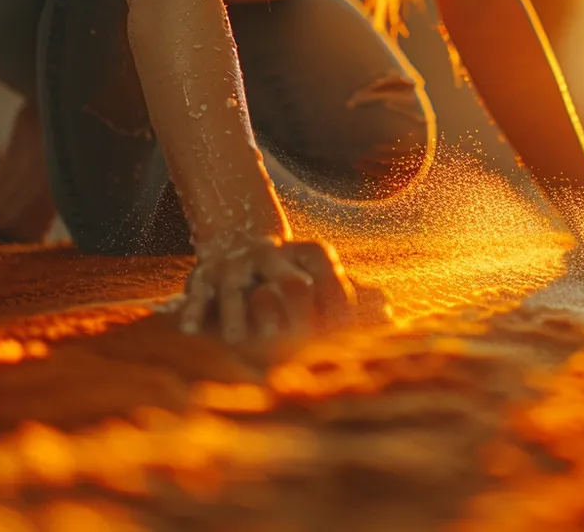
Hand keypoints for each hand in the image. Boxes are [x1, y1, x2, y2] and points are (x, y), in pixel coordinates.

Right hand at [177, 236, 388, 342]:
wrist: (240, 242)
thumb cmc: (292, 272)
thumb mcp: (320, 275)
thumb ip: (355, 293)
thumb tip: (392, 313)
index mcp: (303, 253)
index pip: (324, 264)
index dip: (337, 293)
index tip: (345, 326)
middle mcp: (269, 254)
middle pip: (284, 277)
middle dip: (293, 302)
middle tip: (299, 333)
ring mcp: (235, 264)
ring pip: (235, 286)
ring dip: (236, 313)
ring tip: (239, 340)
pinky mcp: (204, 274)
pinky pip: (197, 292)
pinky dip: (192, 310)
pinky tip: (191, 330)